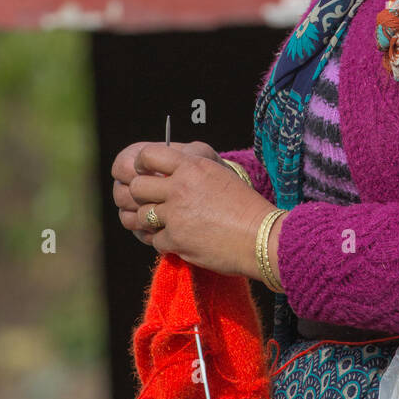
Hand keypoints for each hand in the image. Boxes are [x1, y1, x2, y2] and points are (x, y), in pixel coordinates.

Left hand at [115, 143, 276, 278]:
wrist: (261, 237)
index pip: (148, 155)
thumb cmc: (245, 207)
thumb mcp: (219, 176)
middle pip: (137, 187)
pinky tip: (181, 241)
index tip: (146, 174)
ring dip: (150, 222)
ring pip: (141, 216)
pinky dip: (166, 242)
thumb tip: (166, 174)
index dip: (142, 165)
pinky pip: (155, 240)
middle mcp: (180, 187)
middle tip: (153, 203)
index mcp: (192, 167)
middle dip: (141, 196)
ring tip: (168, 224)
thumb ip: (192, 172)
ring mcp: (176, 215)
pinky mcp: (176, 240)